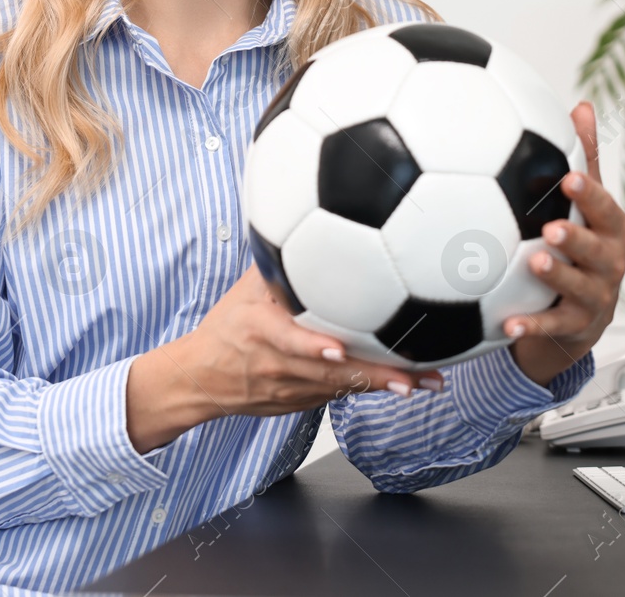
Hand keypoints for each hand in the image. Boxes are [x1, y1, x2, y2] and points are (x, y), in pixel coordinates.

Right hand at [126, 267, 442, 452]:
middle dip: (373, 376)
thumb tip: (302, 220)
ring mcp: (292, 390)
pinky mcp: (303, 404)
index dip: (311, 347)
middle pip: (329, 374)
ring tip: (424, 381)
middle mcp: (278, 366)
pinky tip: (408, 383)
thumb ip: (275, 266)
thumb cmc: (226, 328)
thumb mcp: (242, 292)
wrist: (200, 380)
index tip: (338, 350)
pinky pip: (341, 394)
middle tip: (414, 375)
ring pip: (343, 389)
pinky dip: (372, 388)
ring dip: (384, 385)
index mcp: (260, 332)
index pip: (287, 342)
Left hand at [505, 100, 624, 386]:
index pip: (605, 208)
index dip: (589, 194)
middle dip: (579, 238)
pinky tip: (507, 325)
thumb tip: (582, 106)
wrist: (578, 314)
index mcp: (611, 229)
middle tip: (551, 227)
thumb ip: (583, 159)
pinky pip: (553, 327)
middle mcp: (610, 263)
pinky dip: (532, 327)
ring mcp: (595, 296)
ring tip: (534, 265)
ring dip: (559, 277)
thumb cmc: (580, 245)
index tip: (568, 178)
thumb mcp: (584, 203)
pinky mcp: (574, 327)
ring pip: (581, 288)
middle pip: (600, 250)